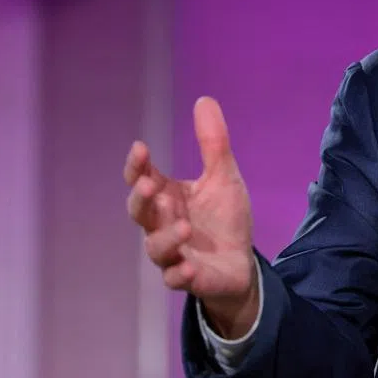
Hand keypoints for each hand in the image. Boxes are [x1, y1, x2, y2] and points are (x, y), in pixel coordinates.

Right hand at [125, 97, 257, 337]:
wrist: (240, 263)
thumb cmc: (224, 219)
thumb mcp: (223, 177)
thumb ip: (213, 143)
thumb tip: (204, 99)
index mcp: (167, 197)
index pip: (143, 178)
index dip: (137, 166)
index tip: (141, 148)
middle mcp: (161, 224)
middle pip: (140, 212)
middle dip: (142, 199)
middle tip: (150, 185)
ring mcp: (172, 253)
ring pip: (156, 247)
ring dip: (166, 237)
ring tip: (185, 227)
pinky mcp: (187, 278)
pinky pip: (173, 278)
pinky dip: (178, 273)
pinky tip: (189, 267)